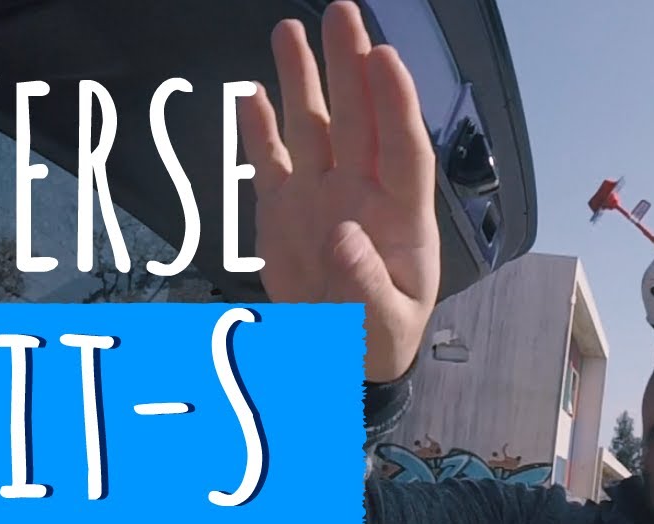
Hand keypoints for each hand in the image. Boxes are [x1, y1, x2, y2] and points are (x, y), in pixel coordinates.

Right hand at [239, 1, 440, 382]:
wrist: (336, 360)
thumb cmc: (376, 339)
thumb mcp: (382, 326)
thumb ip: (367, 287)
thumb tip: (345, 236)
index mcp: (401, 218)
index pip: (402, 149)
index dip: (395, 104)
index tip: (384, 59)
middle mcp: (360, 193)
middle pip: (357, 119)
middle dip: (349, 66)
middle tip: (341, 15)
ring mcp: (320, 196)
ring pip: (311, 127)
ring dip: (302, 80)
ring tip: (291, 31)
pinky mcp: (283, 209)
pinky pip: (270, 161)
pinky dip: (259, 130)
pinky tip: (251, 95)